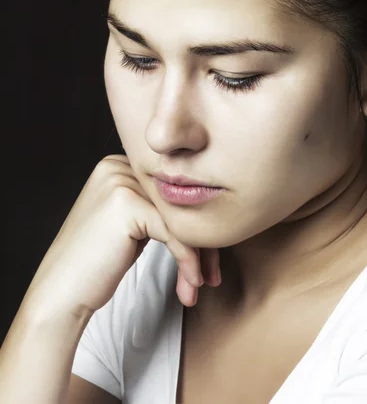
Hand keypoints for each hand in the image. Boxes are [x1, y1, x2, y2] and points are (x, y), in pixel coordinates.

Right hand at [24, 155, 220, 318]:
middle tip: (213, 273)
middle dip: (204, 240)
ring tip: (202, 282)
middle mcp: (118, 167)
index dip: (196, 222)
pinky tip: (191, 283)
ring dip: (200, 255)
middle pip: (179, 200)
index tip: (210, 257)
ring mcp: (120, 183)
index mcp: (117, 165)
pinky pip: (174, 232)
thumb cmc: (96, 264)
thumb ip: (154, 206)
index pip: (171, 189)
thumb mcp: (129, 224)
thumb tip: (203, 208)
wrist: (61, 293)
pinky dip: (188, 261)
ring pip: (181, 216)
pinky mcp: (126, 205)